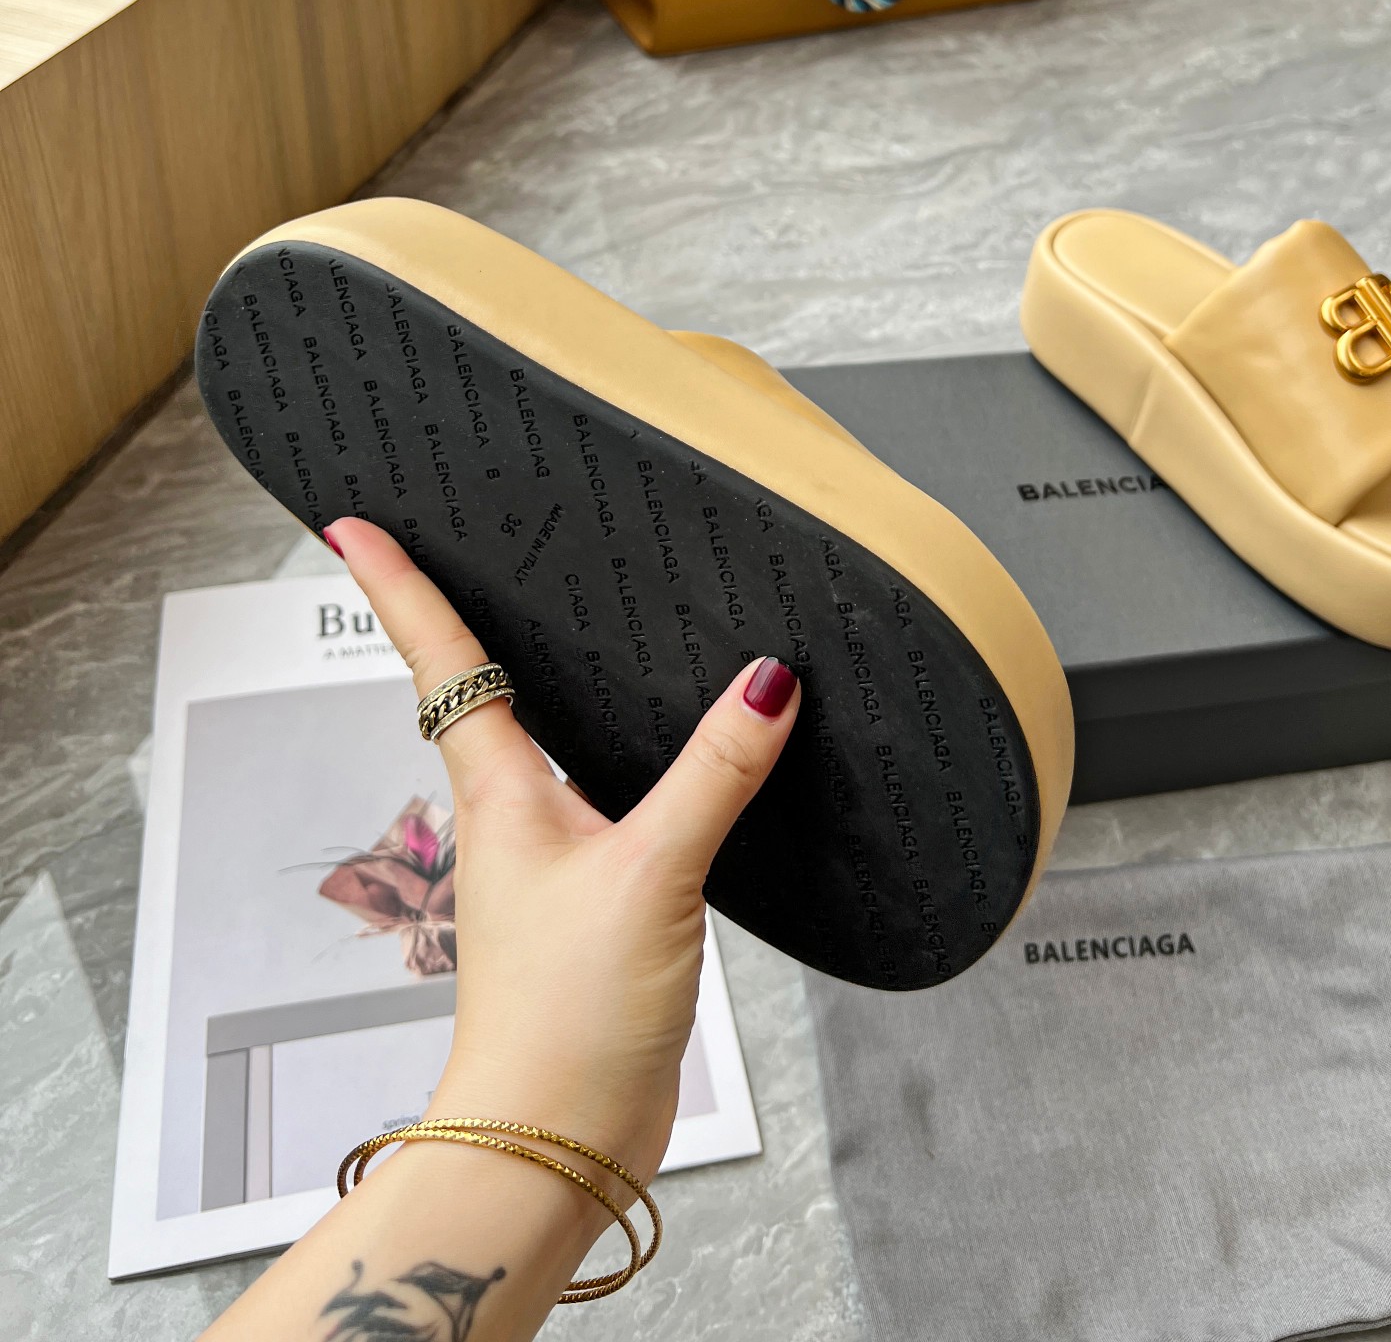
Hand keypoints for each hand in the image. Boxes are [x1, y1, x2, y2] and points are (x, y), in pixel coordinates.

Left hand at [324, 516, 799, 1180]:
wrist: (554, 1138)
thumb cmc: (564, 1018)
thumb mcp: (651, 873)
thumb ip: (713, 772)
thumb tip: (767, 679)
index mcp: (500, 790)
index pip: (442, 659)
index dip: (397, 585)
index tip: (352, 525)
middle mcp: (512, 816)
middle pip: (475, 693)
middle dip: (455, 620)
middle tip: (437, 551)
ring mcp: (548, 863)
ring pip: (538, 748)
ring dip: (531, 689)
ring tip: (534, 632)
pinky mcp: (593, 906)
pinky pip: (602, 806)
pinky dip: (617, 764)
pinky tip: (656, 765)